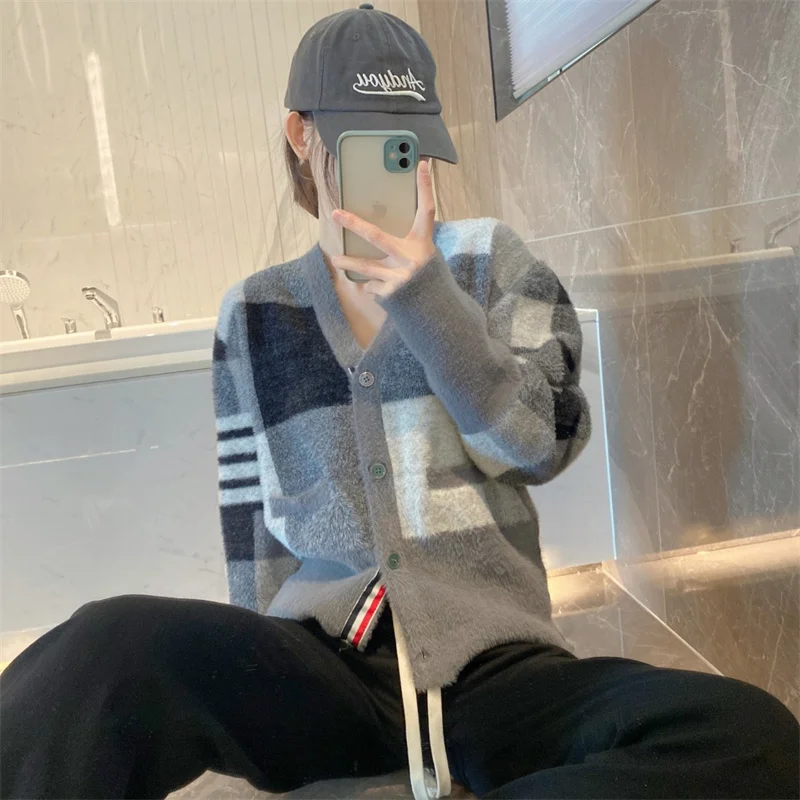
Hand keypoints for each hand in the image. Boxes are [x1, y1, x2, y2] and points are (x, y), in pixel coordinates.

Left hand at [331, 160, 436, 298]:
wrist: (438, 312)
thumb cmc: (429, 279)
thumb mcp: (425, 256)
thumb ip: (411, 243)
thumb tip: (388, 231)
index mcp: (423, 244)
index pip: (427, 210)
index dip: (425, 187)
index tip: (420, 164)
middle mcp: (412, 258)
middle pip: (377, 236)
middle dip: (354, 224)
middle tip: (336, 214)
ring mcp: (401, 276)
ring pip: (367, 266)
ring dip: (349, 263)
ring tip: (336, 259)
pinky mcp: (392, 294)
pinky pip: (374, 287)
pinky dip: (373, 287)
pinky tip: (375, 289)